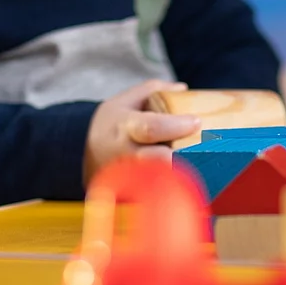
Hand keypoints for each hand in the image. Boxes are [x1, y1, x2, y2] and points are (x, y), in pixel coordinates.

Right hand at [85, 79, 199, 183]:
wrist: (81, 150)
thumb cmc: (111, 122)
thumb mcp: (126, 100)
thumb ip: (154, 90)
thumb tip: (183, 89)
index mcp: (125, 126)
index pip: (150, 127)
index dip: (175, 126)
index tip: (196, 122)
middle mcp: (125, 153)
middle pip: (155, 160)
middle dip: (180, 157)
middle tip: (204, 151)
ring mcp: (127, 176)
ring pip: (156, 181)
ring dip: (179, 176)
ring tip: (200, 169)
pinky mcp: (128, 192)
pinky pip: (152, 195)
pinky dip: (170, 191)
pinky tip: (186, 187)